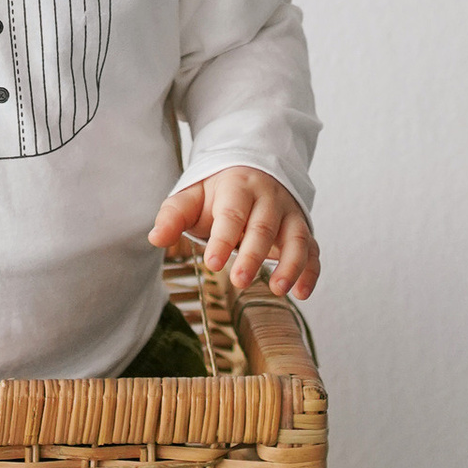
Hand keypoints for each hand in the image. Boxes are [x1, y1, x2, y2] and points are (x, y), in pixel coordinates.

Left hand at [149, 168, 318, 301]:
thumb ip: (173, 216)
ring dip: (290, 264)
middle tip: (239, 282)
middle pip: (264, 226)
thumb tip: (155, 238)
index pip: (232, 213)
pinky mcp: (302, 229)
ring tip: (277, 290)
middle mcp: (269, 198)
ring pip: (296, 237)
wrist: (252, 173)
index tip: (212, 263)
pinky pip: (312, 250)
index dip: (223, 238)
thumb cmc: (218, 193)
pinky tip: (301, 294)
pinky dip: (311, 271)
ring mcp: (289, 214)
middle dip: (253, 255)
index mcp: (238, 187)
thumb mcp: (191, 197)